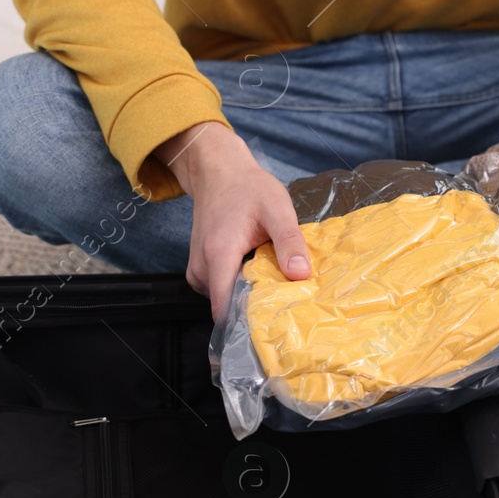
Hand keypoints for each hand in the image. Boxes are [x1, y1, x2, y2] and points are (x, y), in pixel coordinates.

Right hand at [156, 122, 311, 319]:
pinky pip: (219, 289)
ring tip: (272, 281)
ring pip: (223, 299)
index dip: (249, 322)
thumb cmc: (249, 188)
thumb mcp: (277, 209)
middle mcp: (201, 267)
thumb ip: (289, 241)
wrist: (220, 172)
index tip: (276, 324)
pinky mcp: (199, 269)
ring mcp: (197, 270)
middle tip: (285, 302)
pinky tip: (256, 272)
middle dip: (255, 308)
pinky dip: (238, 286)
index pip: (225, 309)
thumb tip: (301, 274)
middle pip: (227, 306)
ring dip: (247, 295)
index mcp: (218, 255)